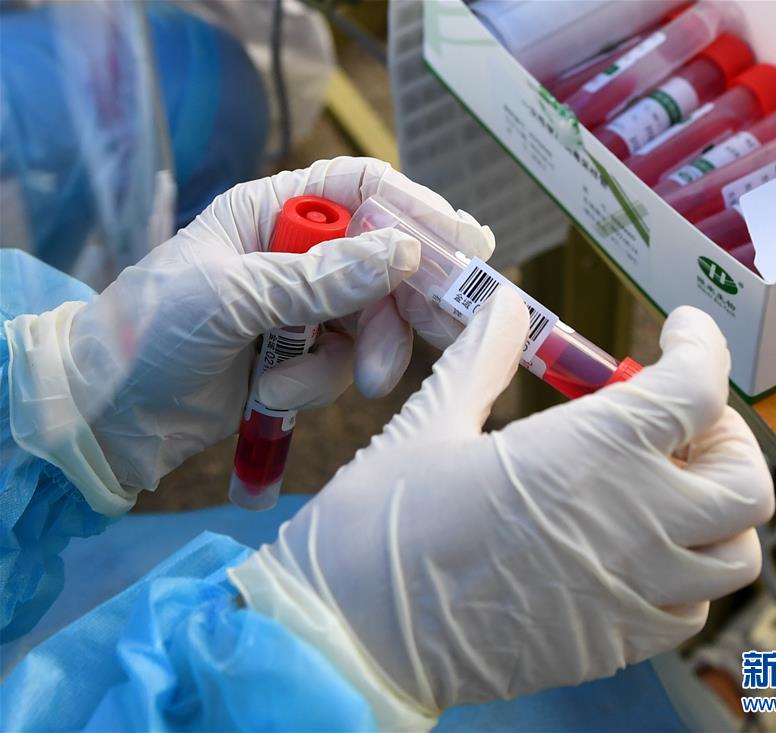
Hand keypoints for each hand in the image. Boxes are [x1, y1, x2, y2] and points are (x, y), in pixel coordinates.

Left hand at [5, 157, 492, 506]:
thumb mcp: (232, 295)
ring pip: (372, 320)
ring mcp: (301, 309)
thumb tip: (406, 252)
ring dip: (364, 353)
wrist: (107, 415)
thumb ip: (319, 277)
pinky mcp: (301, 358)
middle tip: (446, 330)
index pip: (363, 191)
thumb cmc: (149, 332)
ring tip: (356, 383)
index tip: (466, 244)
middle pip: (384, 260)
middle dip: (407, 300)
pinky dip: (316, 383)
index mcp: (271, 211)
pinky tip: (272, 395)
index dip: (417, 211)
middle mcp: (295, 253)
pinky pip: (341, 364)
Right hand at [232, 292, 773, 720]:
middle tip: (676, 420)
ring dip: (716, 510)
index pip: (696, 388)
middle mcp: (631, 524)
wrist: (351, 636)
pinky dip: (687, 572)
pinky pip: (690, 610)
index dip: (703, 346)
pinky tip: (636, 550)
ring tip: (662, 487)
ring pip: (735, 554)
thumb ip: (481, 359)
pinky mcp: (613, 646)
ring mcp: (630, 593)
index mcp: (587, 452)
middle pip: (744, 480)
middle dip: (724, 436)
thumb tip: (504, 308)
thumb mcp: (431, 424)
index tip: (683, 332)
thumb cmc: (382, 525)